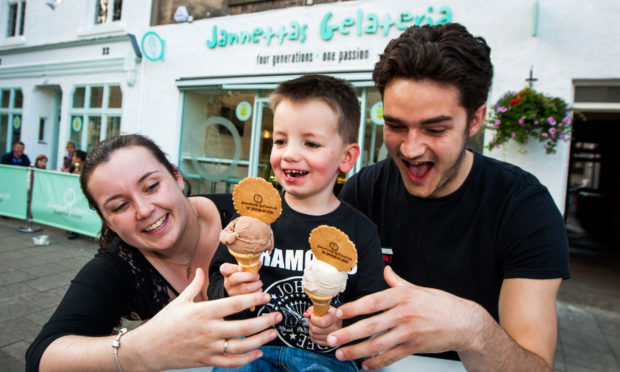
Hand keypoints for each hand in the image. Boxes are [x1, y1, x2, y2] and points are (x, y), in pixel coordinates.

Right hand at [124, 268, 281, 369]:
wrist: (148, 349)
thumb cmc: (163, 323)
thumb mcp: (179, 301)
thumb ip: (194, 286)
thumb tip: (199, 270)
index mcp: (202, 312)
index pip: (233, 304)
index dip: (252, 299)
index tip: (266, 295)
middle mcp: (207, 330)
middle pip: (243, 326)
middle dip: (264, 321)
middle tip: (278, 315)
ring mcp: (207, 347)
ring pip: (240, 346)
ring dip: (260, 340)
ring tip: (273, 333)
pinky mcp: (206, 360)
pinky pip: (230, 362)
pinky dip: (246, 358)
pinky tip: (257, 352)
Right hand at [221, 262, 262, 296]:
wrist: (238, 292)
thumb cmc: (242, 278)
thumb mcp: (243, 271)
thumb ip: (250, 266)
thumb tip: (258, 264)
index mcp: (227, 273)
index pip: (225, 268)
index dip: (233, 268)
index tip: (241, 268)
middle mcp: (228, 283)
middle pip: (236, 278)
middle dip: (249, 276)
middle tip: (257, 276)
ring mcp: (233, 293)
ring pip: (245, 289)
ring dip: (256, 285)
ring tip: (259, 283)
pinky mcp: (239, 302)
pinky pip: (251, 298)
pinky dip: (258, 293)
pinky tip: (258, 290)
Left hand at [303, 306, 341, 345]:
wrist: (336, 319)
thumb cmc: (328, 312)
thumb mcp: (323, 306)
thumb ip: (313, 309)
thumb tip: (306, 314)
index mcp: (335, 317)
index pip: (322, 322)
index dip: (313, 319)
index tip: (313, 315)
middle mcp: (336, 328)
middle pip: (315, 329)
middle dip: (310, 323)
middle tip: (312, 319)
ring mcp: (333, 337)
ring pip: (313, 335)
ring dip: (311, 328)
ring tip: (314, 324)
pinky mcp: (328, 343)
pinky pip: (314, 340)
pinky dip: (312, 334)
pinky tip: (316, 329)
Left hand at [326, 266, 482, 369]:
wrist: (464, 322)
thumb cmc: (441, 304)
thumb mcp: (417, 288)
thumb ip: (397, 282)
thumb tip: (386, 271)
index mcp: (402, 296)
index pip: (372, 301)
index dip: (353, 307)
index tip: (338, 312)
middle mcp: (404, 314)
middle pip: (371, 325)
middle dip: (349, 333)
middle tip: (332, 339)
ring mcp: (409, 332)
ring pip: (378, 344)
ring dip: (357, 351)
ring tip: (342, 354)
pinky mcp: (414, 346)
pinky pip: (392, 356)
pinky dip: (378, 362)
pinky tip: (366, 365)